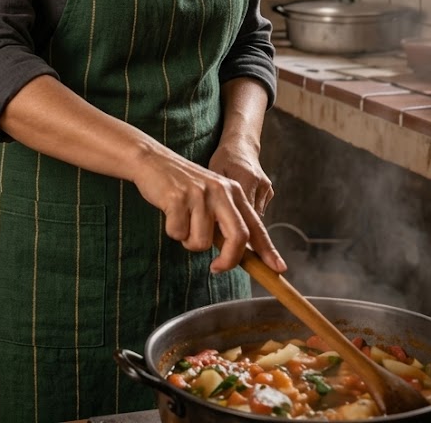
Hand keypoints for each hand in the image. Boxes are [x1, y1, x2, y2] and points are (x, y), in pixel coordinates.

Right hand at [131, 143, 285, 275]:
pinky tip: (169, 212)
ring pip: (201, 242)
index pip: (255, 225)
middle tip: (216, 268)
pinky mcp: (177, 198)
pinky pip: (178, 234)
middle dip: (228, 260)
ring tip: (182, 221)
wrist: (152, 160)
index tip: (278, 269)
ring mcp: (199, 194)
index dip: (268, 250)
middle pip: (238, 237)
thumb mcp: (211, 195)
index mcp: (233, 191)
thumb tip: (240, 253)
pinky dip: (172, 231)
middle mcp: (220, 191)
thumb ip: (226, 219)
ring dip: (188, 241)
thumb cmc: (181, 184)